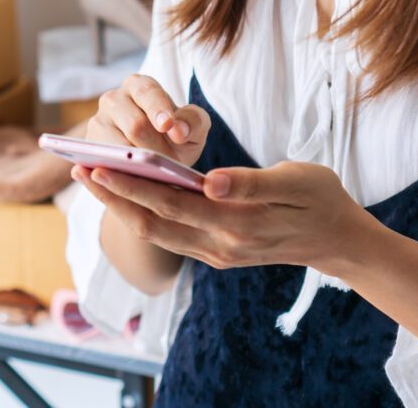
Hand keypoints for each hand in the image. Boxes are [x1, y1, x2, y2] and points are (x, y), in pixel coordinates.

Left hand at [74, 160, 381, 273]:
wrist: (339, 243)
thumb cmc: (320, 200)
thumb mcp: (295, 181)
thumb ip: (250, 183)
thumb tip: (208, 180)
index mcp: (236, 223)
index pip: (170, 203)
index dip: (131, 184)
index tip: (98, 165)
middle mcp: (219, 245)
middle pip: (153, 221)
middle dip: (112, 195)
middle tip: (78, 167)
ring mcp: (216, 253)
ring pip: (156, 232)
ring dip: (121, 207)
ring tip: (92, 178)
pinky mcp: (216, 254)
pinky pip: (169, 236)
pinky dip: (142, 215)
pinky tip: (125, 195)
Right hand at [86, 74, 210, 165]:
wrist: (156, 159)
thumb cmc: (176, 138)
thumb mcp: (193, 128)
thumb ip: (194, 122)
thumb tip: (178, 130)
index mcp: (139, 86)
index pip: (147, 93)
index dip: (158, 109)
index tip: (167, 126)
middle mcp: (113, 99)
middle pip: (134, 125)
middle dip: (155, 147)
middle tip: (171, 164)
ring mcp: (97, 123)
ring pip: (117, 146)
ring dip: (139, 164)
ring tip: (156, 174)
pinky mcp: (89, 148)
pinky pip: (104, 163)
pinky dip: (122, 174)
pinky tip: (136, 182)